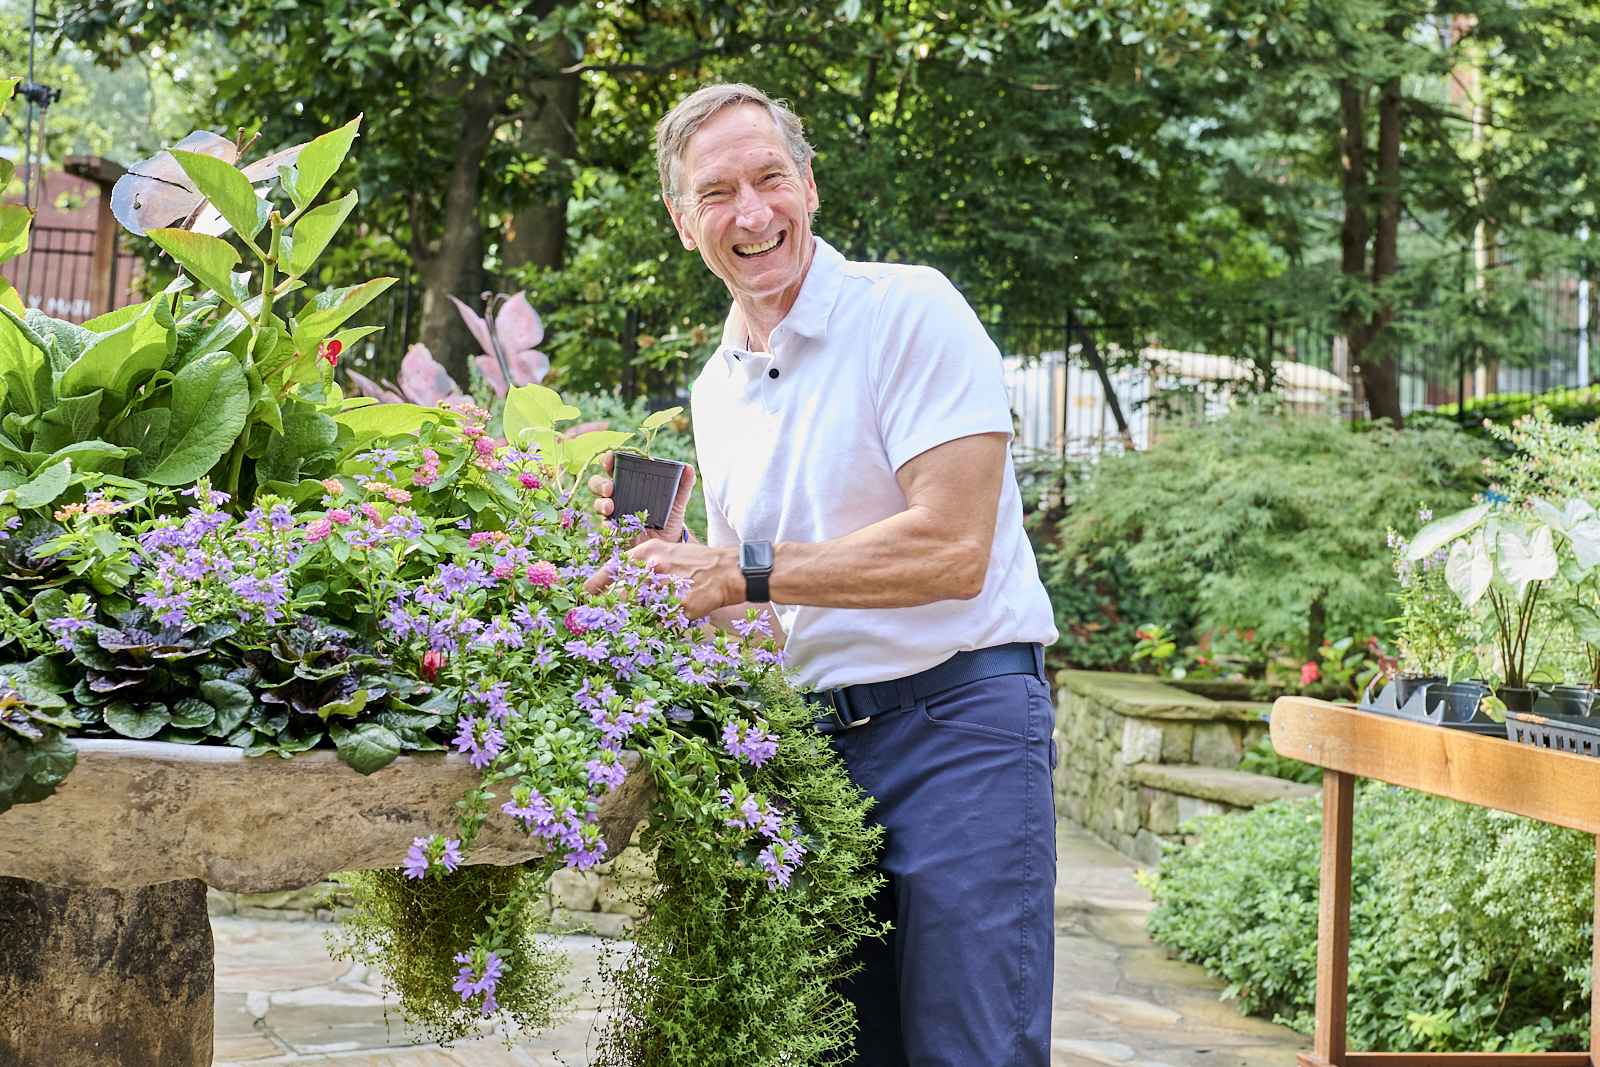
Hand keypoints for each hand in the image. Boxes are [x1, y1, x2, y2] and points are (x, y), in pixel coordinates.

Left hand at [583, 538, 740, 619]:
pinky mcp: (679, 608)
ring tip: (625, 628)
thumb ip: (640, 562)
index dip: (594, 586)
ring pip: (636, 613)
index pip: (611, 570)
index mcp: (647, 552)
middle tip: (597, 620)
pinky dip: (653, 629)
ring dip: (629, 622)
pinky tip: (652, 631)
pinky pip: (658, 624)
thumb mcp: (664, 550)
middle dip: (607, 610)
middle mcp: (653, 568)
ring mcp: (666, 589)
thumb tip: (614, 581)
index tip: (584, 596)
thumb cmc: (693, 561)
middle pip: (619, 596)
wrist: (726, 571)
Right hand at [588, 452, 696, 543]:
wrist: (670, 543)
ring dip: (600, 503)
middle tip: (610, 488)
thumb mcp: (678, 500)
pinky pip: (604, 526)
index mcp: (630, 481)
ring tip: (609, 507)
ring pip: (597, 503)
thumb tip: (688, 468)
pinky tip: (613, 525)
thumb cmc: (670, 516)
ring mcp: (613, 512)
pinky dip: (606, 524)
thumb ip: (683, 484)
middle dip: (600, 483)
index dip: (607, 460)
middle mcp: (617, 494)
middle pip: (598, 483)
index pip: (613, 466)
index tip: (609, 459)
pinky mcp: (613, 530)